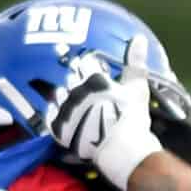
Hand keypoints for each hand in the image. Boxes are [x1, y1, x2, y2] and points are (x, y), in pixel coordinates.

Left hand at [44, 35, 165, 190]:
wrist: (122, 151)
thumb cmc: (133, 119)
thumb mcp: (137, 88)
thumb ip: (135, 62)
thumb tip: (139, 38)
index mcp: (93, 79)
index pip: (85, 63)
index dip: (91, 67)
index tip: (95, 73)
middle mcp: (76, 90)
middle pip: (71, 79)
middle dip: (78, 83)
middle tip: (89, 94)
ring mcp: (66, 109)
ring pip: (59, 95)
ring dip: (66, 97)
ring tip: (77, 106)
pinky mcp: (58, 127)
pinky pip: (51, 116)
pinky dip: (56, 115)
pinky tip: (66, 118)